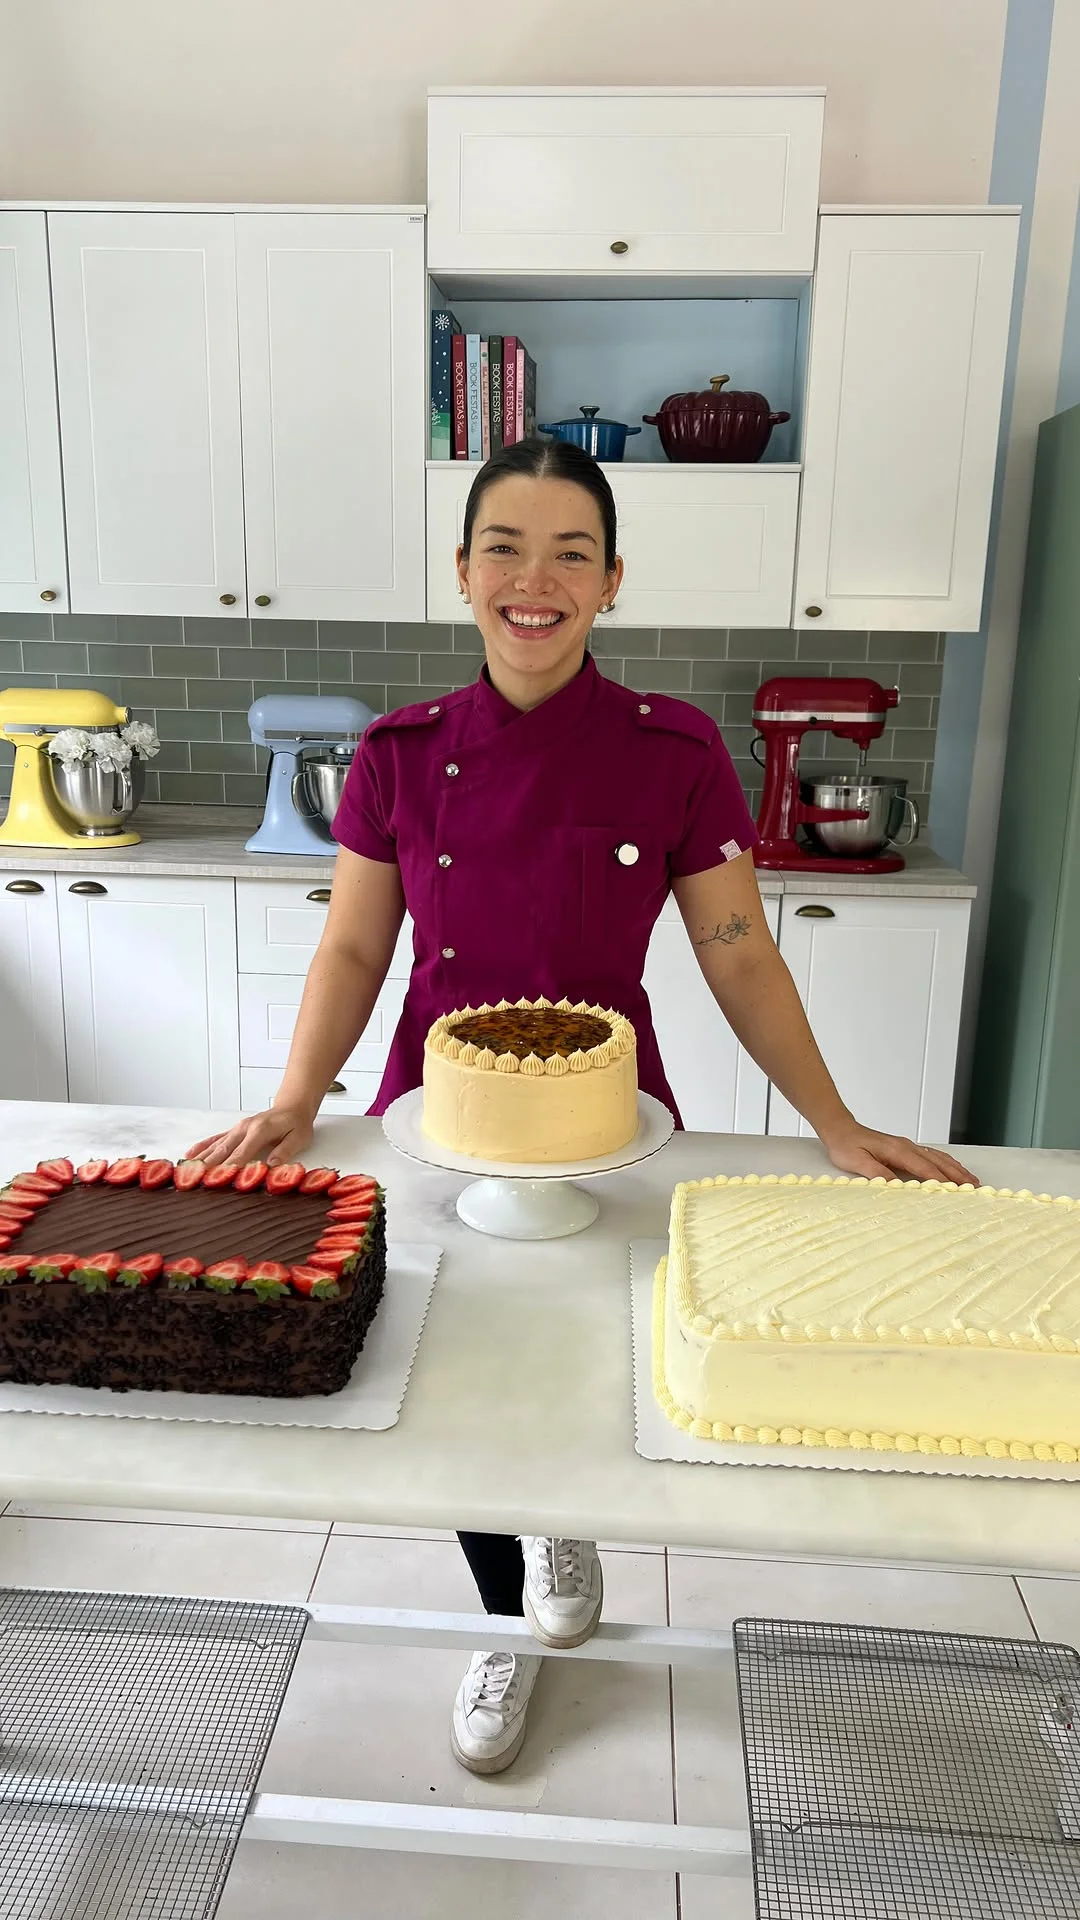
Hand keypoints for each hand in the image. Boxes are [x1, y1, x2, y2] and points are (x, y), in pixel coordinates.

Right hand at [187, 1105, 314, 1169]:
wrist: (292, 1106)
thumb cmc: (297, 1123)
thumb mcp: (299, 1137)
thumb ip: (285, 1150)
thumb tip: (272, 1165)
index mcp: (259, 1131)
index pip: (241, 1154)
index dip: (229, 1168)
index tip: (217, 1180)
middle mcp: (244, 1129)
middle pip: (223, 1151)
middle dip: (208, 1167)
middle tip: (195, 1181)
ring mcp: (237, 1129)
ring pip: (215, 1146)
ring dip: (201, 1159)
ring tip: (186, 1171)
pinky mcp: (235, 1131)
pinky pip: (215, 1139)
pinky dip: (202, 1147)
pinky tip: (190, 1155)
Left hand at [819, 1120, 978, 1186]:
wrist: (840, 1129)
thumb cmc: (846, 1146)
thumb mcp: (858, 1163)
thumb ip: (878, 1173)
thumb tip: (898, 1186)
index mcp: (898, 1151)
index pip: (925, 1168)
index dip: (942, 1181)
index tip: (957, 1191)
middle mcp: (907, 1147)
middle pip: (938, 1162)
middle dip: (958, 1175)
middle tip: (975, 1188)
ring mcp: (908, 1146)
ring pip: (938, 1157)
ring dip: (956, 1169)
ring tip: (971, 1180)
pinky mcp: (905, 1148)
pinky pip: (932, 1155)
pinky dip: (946, 1162)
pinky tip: (952, 1168)